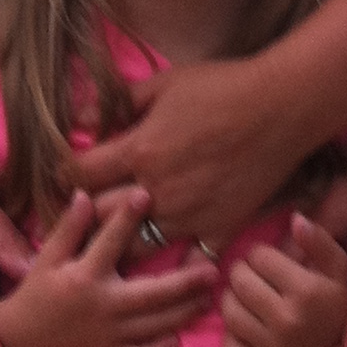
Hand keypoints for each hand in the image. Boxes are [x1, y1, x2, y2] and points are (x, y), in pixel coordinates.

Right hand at [0, 189, 218, 346]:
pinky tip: (178, 339)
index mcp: (84, 278)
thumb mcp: (47, 257)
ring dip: (183, 313)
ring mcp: (107, 337)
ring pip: (153, 327)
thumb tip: (85, 194)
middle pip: (150, 296)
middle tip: (212, 270)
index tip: (147, 194)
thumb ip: (68, 228)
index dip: (127, 218)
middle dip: (183, 284)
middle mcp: (100, 307)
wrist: (20, 342)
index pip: (110, 243)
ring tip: (208, 297)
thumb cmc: (37, 292)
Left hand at [71, 55, 315, 242]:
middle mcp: (157, 190)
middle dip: (86, 211)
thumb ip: (120, 101)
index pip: (80, 173)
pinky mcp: (217, 229)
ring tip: (116, 237)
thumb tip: (79, 118)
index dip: (66, 174)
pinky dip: (175, 264)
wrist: (281, 107)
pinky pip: (187, 261)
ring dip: (122, 242)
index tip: (67, 173)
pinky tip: (168, 260)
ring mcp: (187, 216)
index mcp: (140, 149)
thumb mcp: (165, 82)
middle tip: (83, 208)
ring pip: (135, 246)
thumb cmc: (222, 86)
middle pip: (99, 216)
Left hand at [221, 214, 346, 346]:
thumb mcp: (336, 268)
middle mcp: (289, 322)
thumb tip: (296, 219)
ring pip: (229, 311)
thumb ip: (319, 240)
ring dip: (233, 299)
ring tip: (248, 298)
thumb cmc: (332, 303)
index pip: (258, 256)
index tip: (268, 262)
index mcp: (307, 292)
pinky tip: (248, 327)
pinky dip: (232, 335)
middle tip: (253, 277)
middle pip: (239, 281)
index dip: (260, 254)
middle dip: (242, 273)